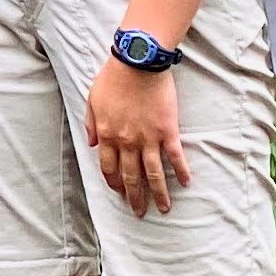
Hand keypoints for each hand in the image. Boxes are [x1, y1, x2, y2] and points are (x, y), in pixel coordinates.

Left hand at [84, 53, 191, 219]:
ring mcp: (149, 139)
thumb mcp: (92, 100)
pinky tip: (186, 183)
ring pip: (154, 174)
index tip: (119, 193)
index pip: (109, 168)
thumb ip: (90, 124)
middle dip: (135, 197)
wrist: (138, 63)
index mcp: (107, 135)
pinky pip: (175, 157)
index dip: (114, 183)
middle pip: (131, 177)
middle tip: (140, 212)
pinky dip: (181, 171)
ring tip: (164, 209)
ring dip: (159, 194)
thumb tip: (90, 144)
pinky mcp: (168, 131)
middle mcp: (127, 142)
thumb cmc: (113, 78)